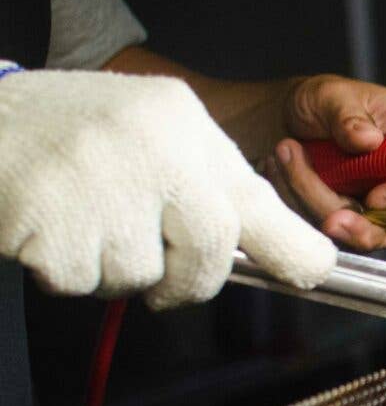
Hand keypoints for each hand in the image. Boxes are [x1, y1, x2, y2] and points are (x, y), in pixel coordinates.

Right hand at [0, 66, 336, 308]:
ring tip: (84, 221)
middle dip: (192, 281)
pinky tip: (50, 228)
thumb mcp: (153, 139)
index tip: (316, 271)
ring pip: (142, 274)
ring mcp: (98, 179)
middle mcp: (147, 143)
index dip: (290, 245)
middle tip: (166, 286)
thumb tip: (275, 253)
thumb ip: (208, 189)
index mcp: (179, 120)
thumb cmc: (74, 140)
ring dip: (117, 271)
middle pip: (210, 246)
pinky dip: (69, 273)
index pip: (252, 195)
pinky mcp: (50, 217)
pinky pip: (84, 282)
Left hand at [265, 75, 385, 251]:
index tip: (375, 199)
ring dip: (308, 193)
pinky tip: (280, 165)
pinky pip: (316, 225)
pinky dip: (294, 197)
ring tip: (285, 150)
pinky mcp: (338, 221)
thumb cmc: (322, 102)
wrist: (284, 118)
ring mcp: (367, 210)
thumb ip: (349, 115)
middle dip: (350, 220)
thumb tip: (368, 139)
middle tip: (326, 215)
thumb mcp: (334, 95)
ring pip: (345, 229)